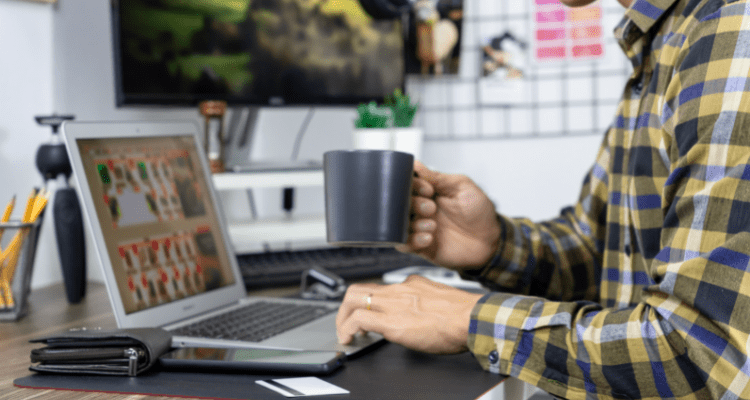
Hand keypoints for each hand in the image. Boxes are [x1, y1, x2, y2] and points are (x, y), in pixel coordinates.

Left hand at [336, 275, 483, 353]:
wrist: (472, 318)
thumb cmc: (464, 315)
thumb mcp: (440, 300)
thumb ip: (426, 302)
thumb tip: (423, 314)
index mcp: (412, 284)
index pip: (381, 287)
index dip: (369, 302)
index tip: (367, 313)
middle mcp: (399, 289)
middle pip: (360, 288)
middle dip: (347, 306)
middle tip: (347, 321)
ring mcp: (393, 304)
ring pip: (353, 299)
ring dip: (343, 318)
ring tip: (345, 333)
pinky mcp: (391, 322)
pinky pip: (358, 320)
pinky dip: (347, 330)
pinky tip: (349, 340)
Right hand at [398, 161, 500, 269]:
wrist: (491, 240)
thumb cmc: (479, 211)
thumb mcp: (463, 187)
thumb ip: (439, 177)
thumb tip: (416, 165)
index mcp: (429, 193)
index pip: (408, 184)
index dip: (413, 185)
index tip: (427, 189)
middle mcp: (421, 209)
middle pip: (400, 204)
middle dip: (414, 204)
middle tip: (431, 208)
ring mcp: (420, 228)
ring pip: (400, 224)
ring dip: (414, 224)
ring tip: (432, 225)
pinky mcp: (422, 247)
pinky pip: (405, 244)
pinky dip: (412, 241)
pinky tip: (429, 238)